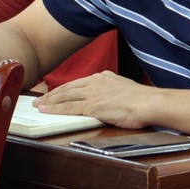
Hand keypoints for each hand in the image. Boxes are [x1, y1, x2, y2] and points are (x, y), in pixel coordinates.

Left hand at [36, 71, 155, 127]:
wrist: (151, 103)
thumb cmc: (143, 100)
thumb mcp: (123, 89)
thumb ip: (111, 91)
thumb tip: (107, 98)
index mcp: (103, 77)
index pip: (78, 83)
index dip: (63, 89)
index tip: (54, 92)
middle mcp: (95, 82)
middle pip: (67, 88)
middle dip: (51, 94)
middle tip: (38, 99)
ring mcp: (93, 94)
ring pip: (65, 97)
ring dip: (49, 101)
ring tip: (38, 105)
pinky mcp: (93, 106)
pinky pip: (69, 108)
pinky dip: (55, 109)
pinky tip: (46, 110)